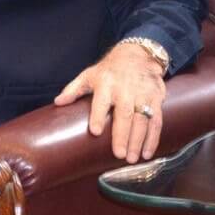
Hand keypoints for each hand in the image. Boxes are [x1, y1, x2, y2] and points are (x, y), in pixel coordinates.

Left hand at [53, 42, 166, 163]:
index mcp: (106, 84)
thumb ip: (73, 90)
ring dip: (138, 141)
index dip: (98, 116)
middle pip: (124, 115)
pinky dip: (153, 138)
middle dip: (122, 136)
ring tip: (133, 158)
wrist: (138, 55)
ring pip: (142, 120)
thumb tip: (57, 102)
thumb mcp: (89, 75)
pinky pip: (156, 121)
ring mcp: (142, 95)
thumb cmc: (109, 70)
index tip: (95, 131)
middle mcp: (125, 90)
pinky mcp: (156, 99)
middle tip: (119, 154)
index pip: (101, 102)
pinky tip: (147, 152)